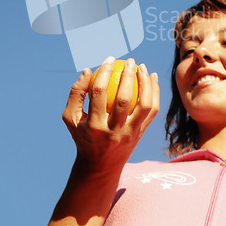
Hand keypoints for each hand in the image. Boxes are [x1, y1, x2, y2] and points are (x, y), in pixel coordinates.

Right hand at [62, 57, 159, 175]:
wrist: (100, 166)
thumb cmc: (83, 135)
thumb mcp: (70, 118)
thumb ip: (76, 93)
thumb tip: (88, 70)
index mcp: (94, 126)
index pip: (98, 93)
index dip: (103, 72)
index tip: (108, 59)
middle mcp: (113, 131)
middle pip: (123, 99)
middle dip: (128, 76)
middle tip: (129, 61)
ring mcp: (130, 134)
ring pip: (144, 105)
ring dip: (146, 83)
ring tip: (143, 67)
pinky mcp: (141, 134)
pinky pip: (152, 111)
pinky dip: (155, 92)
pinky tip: (152, 77)